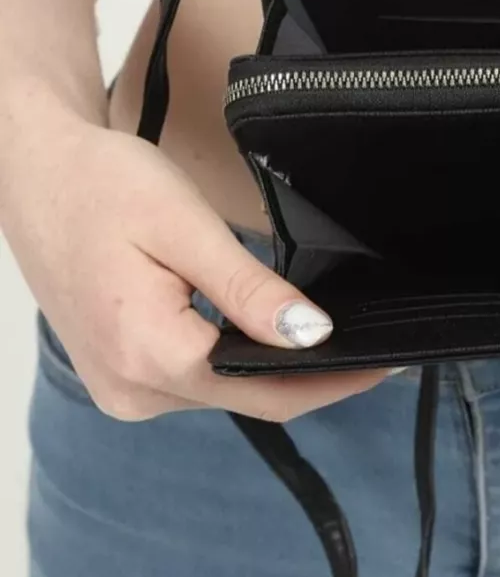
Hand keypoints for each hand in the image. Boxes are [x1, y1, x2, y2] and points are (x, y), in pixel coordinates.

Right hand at [1, 100, 387, 421]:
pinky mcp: (120, 376)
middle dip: (313, 378)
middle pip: (249, 401)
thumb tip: (312, 336)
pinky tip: (264, 334)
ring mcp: (121, 389)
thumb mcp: (184, 226)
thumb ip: (248, 290)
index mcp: (147, 354)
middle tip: (375, 346)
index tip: (387, 360)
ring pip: (223, 394)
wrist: (35, 175)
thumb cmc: (100, 186)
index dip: (333, 381)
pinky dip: (234, 362)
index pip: (266, 392)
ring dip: (274, 371)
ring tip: (330, 337)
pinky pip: (195, 382)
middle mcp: (131, 390)